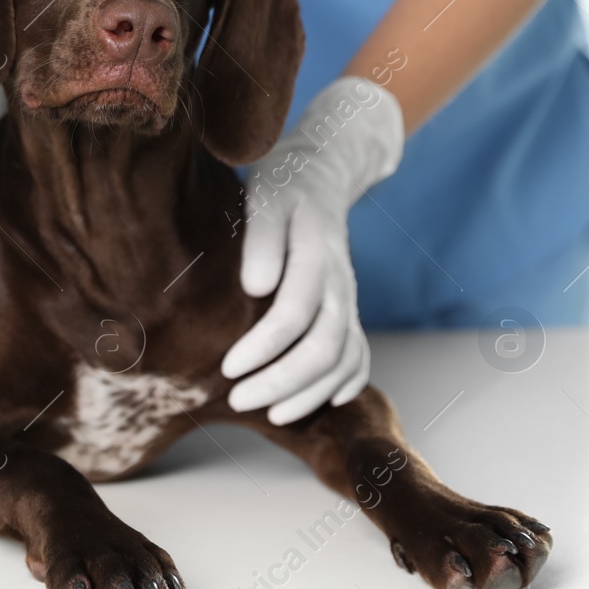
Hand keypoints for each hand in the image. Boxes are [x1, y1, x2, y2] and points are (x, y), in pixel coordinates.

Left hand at [223, 76, 404, 423]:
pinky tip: (320, 403)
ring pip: (344, 359)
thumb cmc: (280, 187)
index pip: (294, 313)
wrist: (320, 174)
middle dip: (282, 382)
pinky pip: (360, 355)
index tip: (228, 368)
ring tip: (269, 414)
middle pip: (324, 346)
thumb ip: (260, 240)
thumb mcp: (263, 198)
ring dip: (309, 393)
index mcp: (315, 253)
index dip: (262, 347)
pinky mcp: (350, 308)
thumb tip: (256, 287)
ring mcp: (349, 298)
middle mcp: (339, 281)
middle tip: (238, 400)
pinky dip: (346, 384)